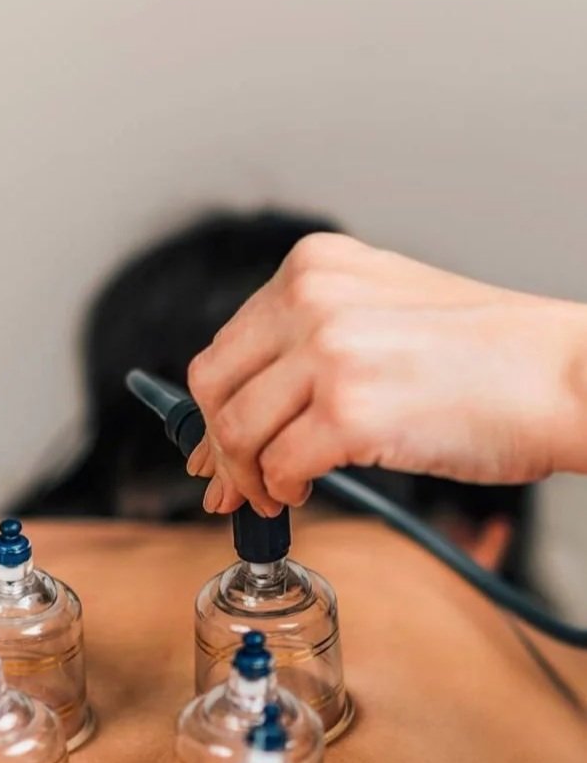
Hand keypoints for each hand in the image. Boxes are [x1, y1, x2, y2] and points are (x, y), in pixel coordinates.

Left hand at [186, 233, 586, 515]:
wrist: (563, 375)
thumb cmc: (488, 354)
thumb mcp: (384, 312)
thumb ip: (311, 344)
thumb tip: (252, 405)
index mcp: (314, 267)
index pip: (227, 344)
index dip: (213, 405)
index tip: (212, 443)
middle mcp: (311, 299)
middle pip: (215, 388)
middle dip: (217, 446)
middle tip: (231, 483)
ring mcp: (329, 353)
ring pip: (236, 432)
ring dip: (247, 477)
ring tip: (272, 495)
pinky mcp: (350, 411)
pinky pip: (278, 466)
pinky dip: (280, 490)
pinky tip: (300, 493)